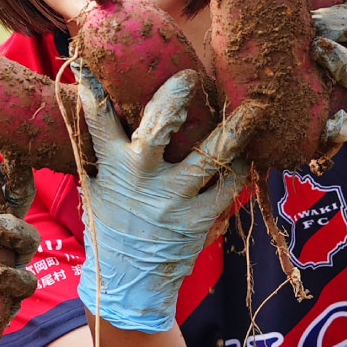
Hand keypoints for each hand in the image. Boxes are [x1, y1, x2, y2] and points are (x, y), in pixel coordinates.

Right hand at [76, 67, 250, 331]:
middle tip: (194, 76)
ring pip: (210, 155)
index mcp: (111, 168)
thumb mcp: (97, 188)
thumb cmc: (112, 227)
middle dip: (178, 95)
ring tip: (255, 106)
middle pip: (160, 125)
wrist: (127, 283)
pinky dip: (240, 168)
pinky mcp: (198, 220)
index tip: (91, 63)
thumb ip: (101, 152)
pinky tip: (248, 156)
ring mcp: (172, 200)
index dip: (95, 91)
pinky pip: (228, 186)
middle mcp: (142, 179)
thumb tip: (91, 106)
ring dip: (235, 128)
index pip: (99, 121)